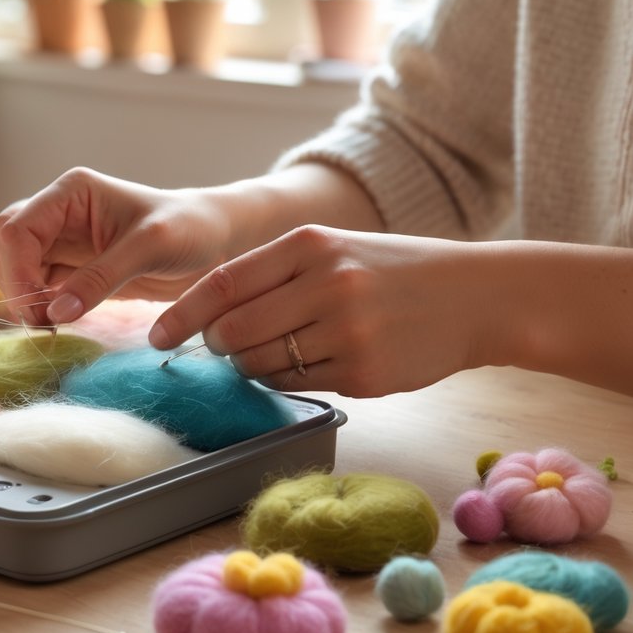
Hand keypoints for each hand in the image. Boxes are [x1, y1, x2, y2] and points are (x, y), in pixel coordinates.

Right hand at [0, 168, 232, 325]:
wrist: (215, 241)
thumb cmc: (189, 230)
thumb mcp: (150, 248)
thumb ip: (101, 278)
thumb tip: (54, 312)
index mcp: (70, 192)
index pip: (16, 228)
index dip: (16, 271)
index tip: (35, 312)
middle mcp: (57, 212)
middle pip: (4, 246)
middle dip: (14, 285)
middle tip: (42, 323)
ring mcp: (60, 241)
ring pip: (13, 268)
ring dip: (22, 297)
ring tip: (51, 324)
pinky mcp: (69, 268)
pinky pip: (34, 287)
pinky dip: (37, 307)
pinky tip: (58, 322)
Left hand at [148, 226, 494, 396]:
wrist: (476, 296)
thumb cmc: (392, 271)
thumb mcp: (332, 249)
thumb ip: (271, 275)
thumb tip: (207, 316)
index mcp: (310, 246)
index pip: (222, 283)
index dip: (181, 314)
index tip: (156, 335)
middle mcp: (326, 286)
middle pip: (232, 332)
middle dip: (217, 345)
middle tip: (226, 345)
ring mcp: (346, 333)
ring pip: (260, 365)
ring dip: (252, 365)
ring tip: (282, 349)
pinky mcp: (364, 374)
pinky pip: (297, 386)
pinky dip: (289, 379)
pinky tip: (314, 361)